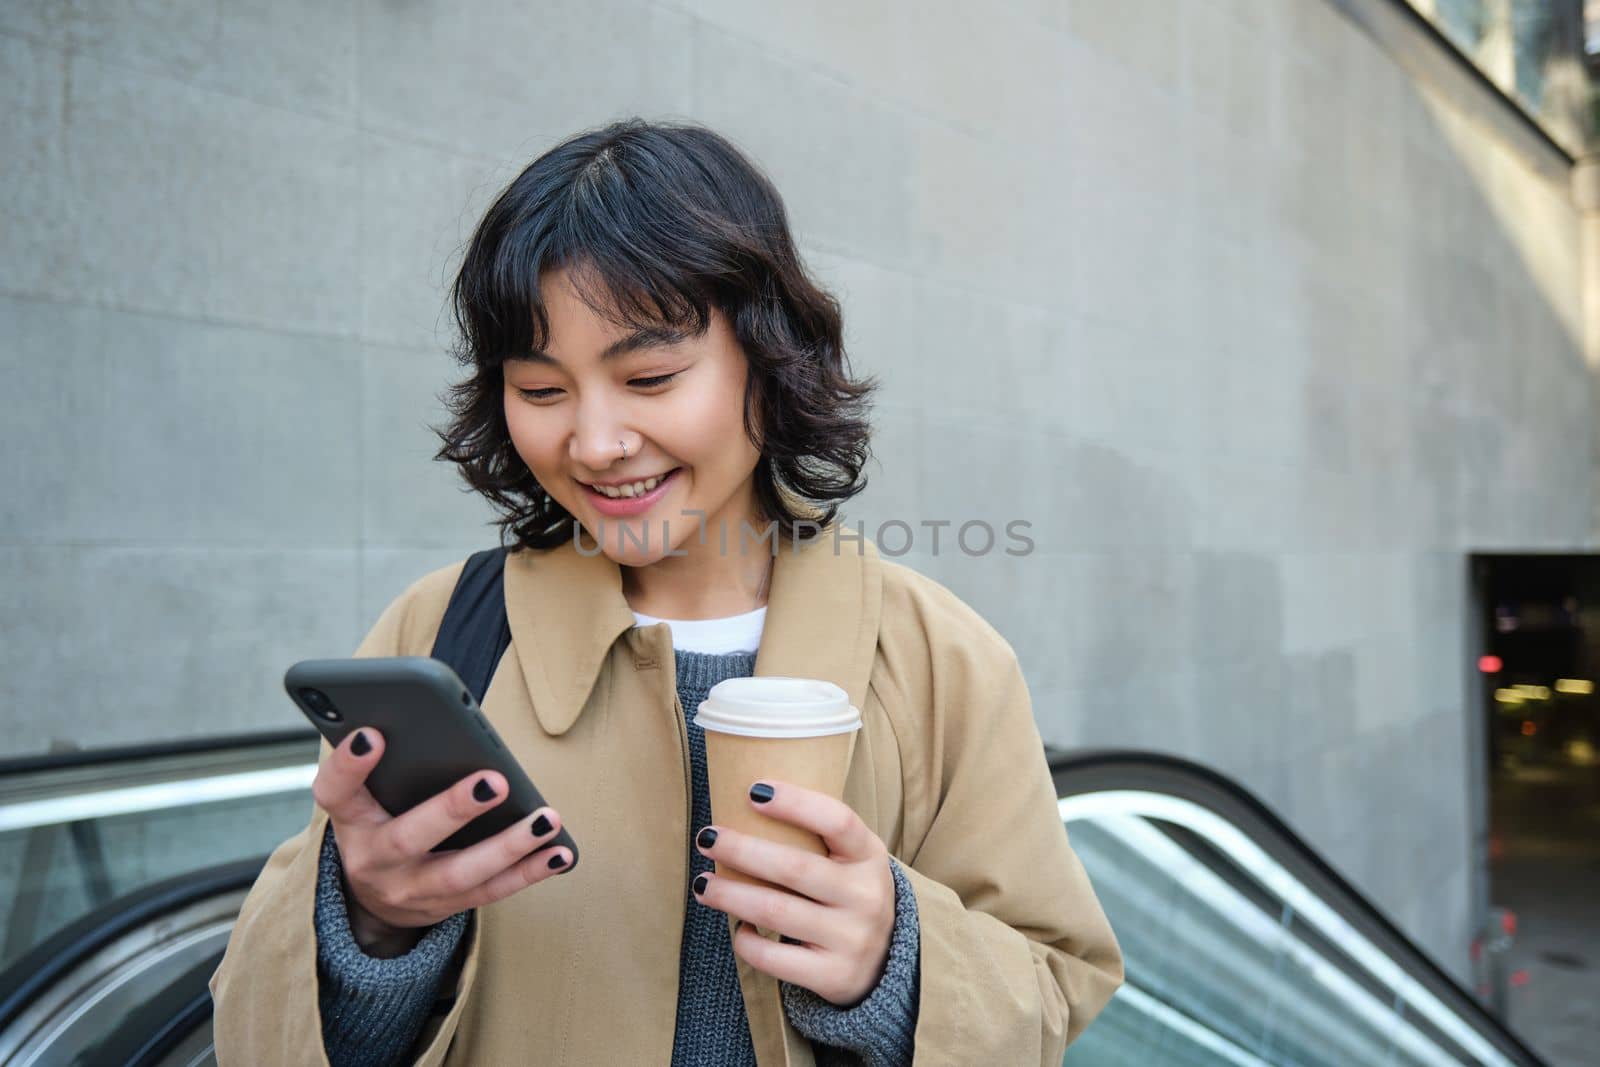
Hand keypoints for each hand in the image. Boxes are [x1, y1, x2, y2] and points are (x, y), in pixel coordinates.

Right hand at [311, 728, 573, 955]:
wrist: (372, 900)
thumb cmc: (381, 822)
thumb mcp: (367, 797)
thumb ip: (388, 764)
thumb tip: (432, 713)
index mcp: (351, 820)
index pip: (336, 791)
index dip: (350, 764)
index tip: (372, 734)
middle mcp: (374, 859)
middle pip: (409, 837)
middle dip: (453, 809)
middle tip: (494, 781)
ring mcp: (410, 890)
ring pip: (460, 872)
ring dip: (509, 845)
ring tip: (546, 818)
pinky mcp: (446, 908)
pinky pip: (492, 892)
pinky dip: (530, 871)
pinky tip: (560, 851)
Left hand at [691, 780, 894, 1006]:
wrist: (885, 961)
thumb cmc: (850, 894)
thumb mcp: (853, 860)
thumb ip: (818, 836)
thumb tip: (749, 801)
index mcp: (870, 856)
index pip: (838, 820)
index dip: (795, 803)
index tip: (754, 791)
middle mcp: (866, 897)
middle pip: (794, 867)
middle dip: (741, 850)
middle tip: (707, 838)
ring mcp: (851, 939)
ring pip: (775, 911)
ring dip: (729, 894)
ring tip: (702, 884)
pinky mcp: (832, 975)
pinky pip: (773, 957)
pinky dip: (745, 941)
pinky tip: (737, 927)